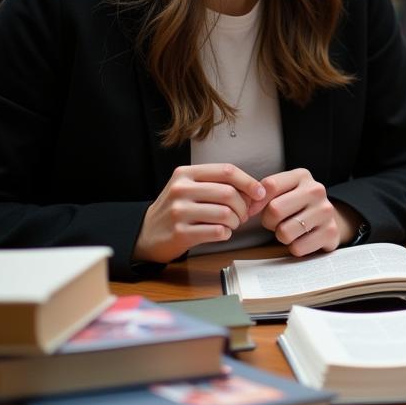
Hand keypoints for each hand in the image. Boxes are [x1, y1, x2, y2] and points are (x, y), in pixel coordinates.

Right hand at [134, 164, 266, 263]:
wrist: (146, 234)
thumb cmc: (177, 209)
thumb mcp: (190, 188)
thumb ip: (218, 185)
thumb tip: (255, 192)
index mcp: (186, 174)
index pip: (226, 170)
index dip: (248, 181)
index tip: (260, 193)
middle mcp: (181, 189)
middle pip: (228, 193)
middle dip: (243, 206)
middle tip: (243, 215)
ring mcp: (179, 211)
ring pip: (225, 214)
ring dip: (236, 222)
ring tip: (231, 224)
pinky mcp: (180, 233)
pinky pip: (217, 232)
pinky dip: (226, 234)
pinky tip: (221, 233)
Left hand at [258, 169, 339, 255]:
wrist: (326, 219)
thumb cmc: (296, 205)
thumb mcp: (282, 191)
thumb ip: (264, 194)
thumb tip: (248, 208)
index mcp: (302, 176)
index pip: (270, 185)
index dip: (256, 202)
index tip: (254, 211)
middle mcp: (316, 190)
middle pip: (275, 210)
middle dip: (269, 221)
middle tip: (276, 222)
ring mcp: (325, 211)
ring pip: (285, 232)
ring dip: (282, 236)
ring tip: (290, 230)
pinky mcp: (330, 232)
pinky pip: (297, 248)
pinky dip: (295, 248)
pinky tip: (302, 239)